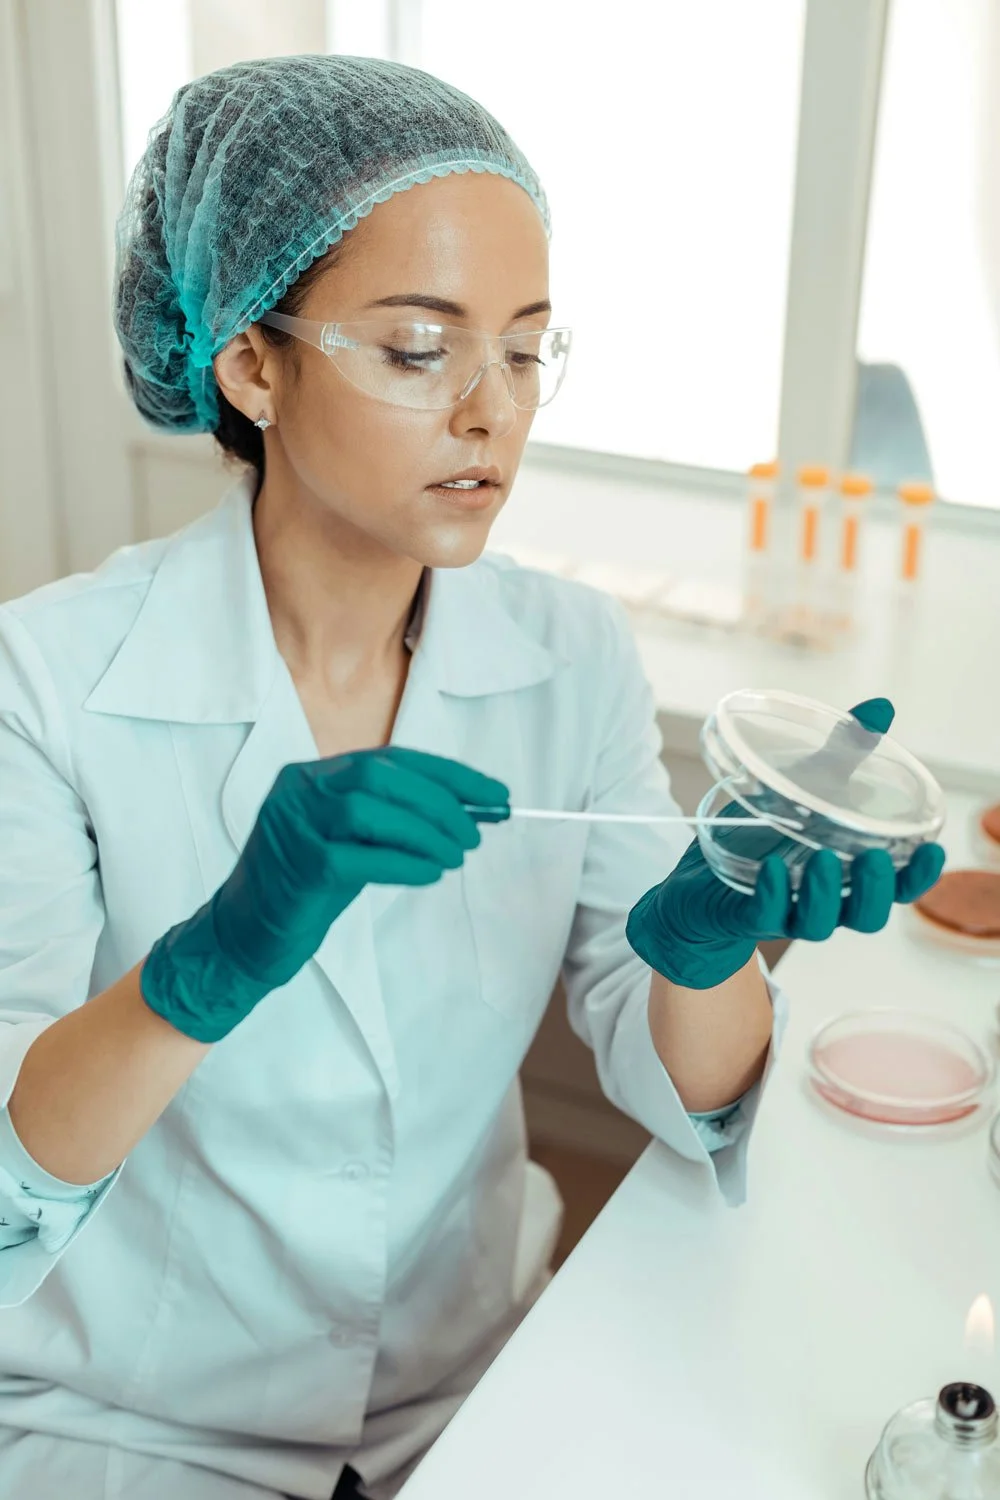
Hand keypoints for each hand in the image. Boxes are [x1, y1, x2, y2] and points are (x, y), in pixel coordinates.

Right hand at [141, 748, 509, 1041]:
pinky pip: (360, 858)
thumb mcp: (350, 841)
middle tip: (476, 833)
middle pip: (381, 777)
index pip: (392, 760)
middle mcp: (299, 789)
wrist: (243, 935)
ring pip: (369, 810)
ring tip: (456, 856)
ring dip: (425, 832)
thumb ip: (396, 819)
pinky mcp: (298, 866)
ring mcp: (293, 825)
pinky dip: (404, 863)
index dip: (450, 775)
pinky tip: (430, 874)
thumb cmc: (305, 887)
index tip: (494, 795)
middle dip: (441, 803)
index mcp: (313, 774)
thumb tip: (469, 813)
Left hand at [625, 698, 945, 989]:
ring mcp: (784, 912)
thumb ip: (842, 753)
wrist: (696, 883)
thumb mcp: (801, 785)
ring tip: (825, 860)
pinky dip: (773, 894)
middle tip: (875, 858)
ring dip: (827, 894)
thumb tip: (879, 708)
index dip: (917, 876)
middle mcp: (823, 901)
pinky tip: (773, 870)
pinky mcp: (744, 916)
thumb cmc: (760, 836)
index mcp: (846, 875)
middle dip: (877, 891)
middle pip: (866, 915)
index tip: (932, 850)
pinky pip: (765, 914)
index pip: (895, 888)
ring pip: (821, 923)